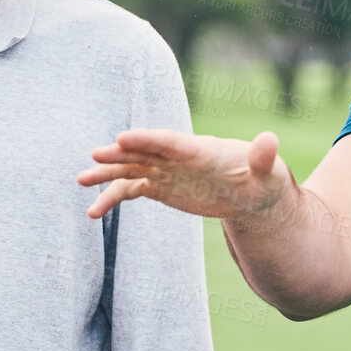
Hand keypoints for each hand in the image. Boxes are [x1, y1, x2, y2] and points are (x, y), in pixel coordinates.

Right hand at [78, 128, 291, 221]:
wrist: (251, 193)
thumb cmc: (263, 179)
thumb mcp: (268, 171)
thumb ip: (264, 157)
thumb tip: (270, 140)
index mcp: (200, 149)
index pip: (170, 141)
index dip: (147, 139)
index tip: (123, 137)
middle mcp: (176, 157)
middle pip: (144, 152)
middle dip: (120, 153)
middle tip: (96, 155)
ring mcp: (165, 170)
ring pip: (130, 169)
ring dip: (106, 174)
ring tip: (80, 180)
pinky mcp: (159, 186)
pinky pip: (130, 190)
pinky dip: (112, 198)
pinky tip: (93, 212)